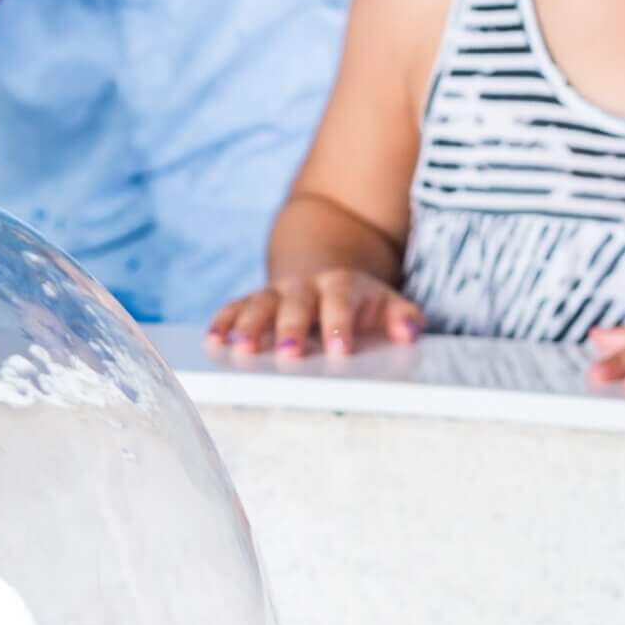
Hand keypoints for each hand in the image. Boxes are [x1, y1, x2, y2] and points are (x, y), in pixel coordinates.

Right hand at [205, 271, 422, 358]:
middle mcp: (304, 286)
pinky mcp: (251, 301)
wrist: (323, 270)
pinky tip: (214, 341)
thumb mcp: (386, 303)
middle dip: (291, 327)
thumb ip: (403, 317)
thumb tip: (411, 334)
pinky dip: (223, 322)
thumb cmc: (359, 301)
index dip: (340, 324)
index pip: (340, 301)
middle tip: (289, 354)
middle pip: (296, 303)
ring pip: (259, 304)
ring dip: (249, 326)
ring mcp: (275, 292)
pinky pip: (234, 308)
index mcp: (341, 285)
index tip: (340, 350)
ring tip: (241, 350)